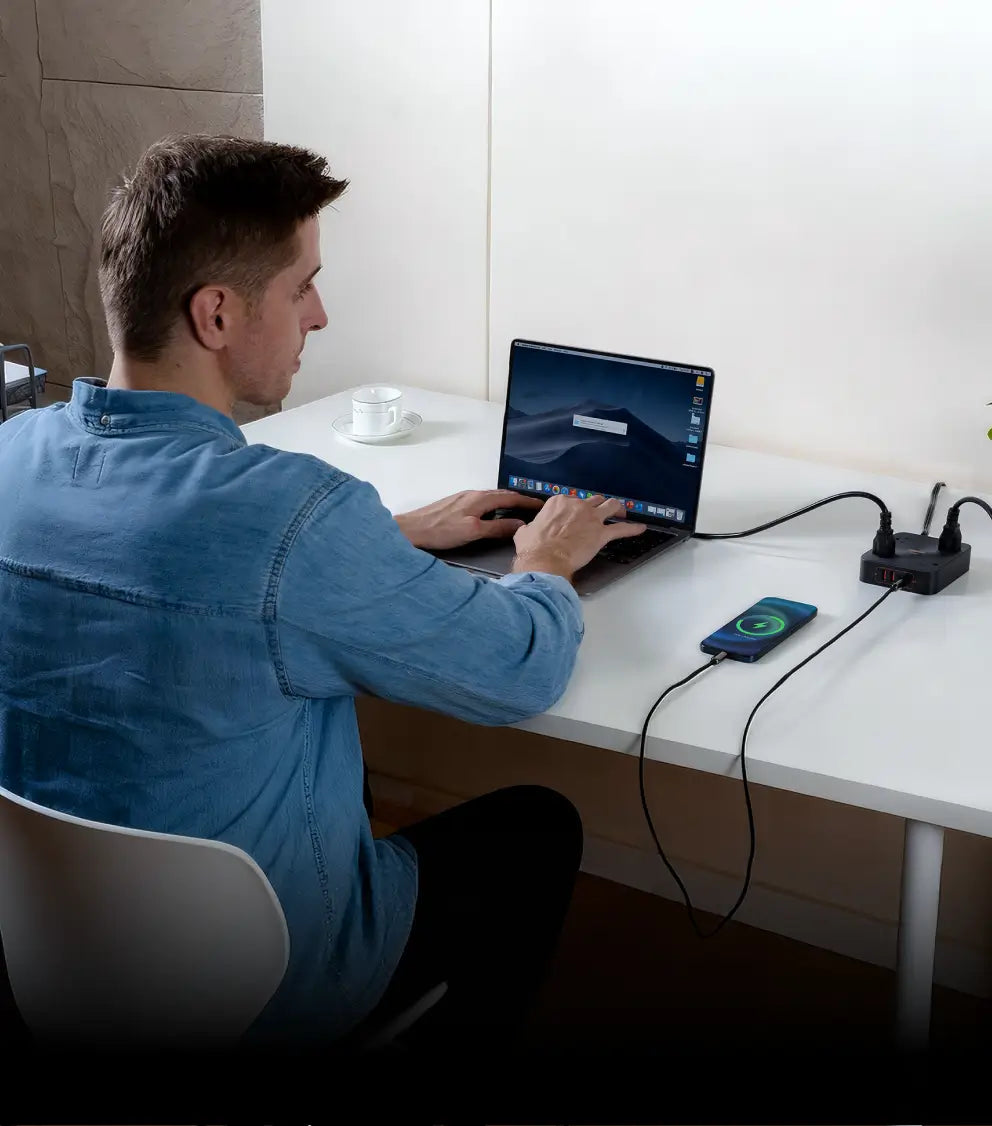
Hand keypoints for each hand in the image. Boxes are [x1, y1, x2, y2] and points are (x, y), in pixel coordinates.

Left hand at [395, 489, 543, 550]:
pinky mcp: (456, 504)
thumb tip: (519, 525)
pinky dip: (495, 506)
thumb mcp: (473, 531)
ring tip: (519, 512)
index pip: (511, 498)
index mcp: (480, 499)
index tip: (541, 505)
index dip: (527, 502)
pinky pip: (483, 502)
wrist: (412, 529)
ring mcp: (464, 498)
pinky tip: (494, 515)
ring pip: (492, 498)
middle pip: (502, 495)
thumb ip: (497, 528)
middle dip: (520, 501)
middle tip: (534, 508)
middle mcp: (473, 494)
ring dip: (507, 503)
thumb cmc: (440, 530)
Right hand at [512, 493, 646, 579]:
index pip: (571, 501)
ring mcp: (591, 519)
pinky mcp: (601, 535)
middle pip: (594, 501)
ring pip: (611, 507)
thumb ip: (529, 528)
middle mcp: (577, 506)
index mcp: (559, 503)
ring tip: (622, 513)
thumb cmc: (535, 548)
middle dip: (598, 506)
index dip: (575, 509)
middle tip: (601, 512)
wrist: (545, 559)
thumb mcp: (525, 533)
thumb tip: (525, 531)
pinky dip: (632, 529)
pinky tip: (639, 528)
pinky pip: (621, 529)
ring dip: (618, 509)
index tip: (575, 515)